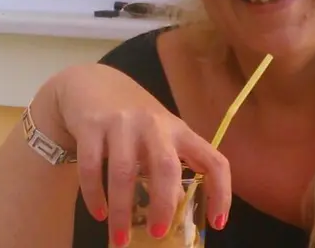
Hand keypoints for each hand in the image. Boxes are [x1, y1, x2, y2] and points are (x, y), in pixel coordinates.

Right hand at [39, 63, 231, 245]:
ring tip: (121, 239)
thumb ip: (168, 165)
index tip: (217, 224)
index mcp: (179, 130)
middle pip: (166, 166)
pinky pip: (92, 167)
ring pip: (124, 172)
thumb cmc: (133, 117)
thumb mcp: (159, 135)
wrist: (93, 82)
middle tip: (159, 233)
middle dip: (163, 203)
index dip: (221, 191)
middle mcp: (154, 124)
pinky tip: (98, 213)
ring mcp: (122, 122)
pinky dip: (94, 195)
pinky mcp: (92, 125)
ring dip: (122, 210)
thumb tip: (179, 205)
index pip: (213, 159)